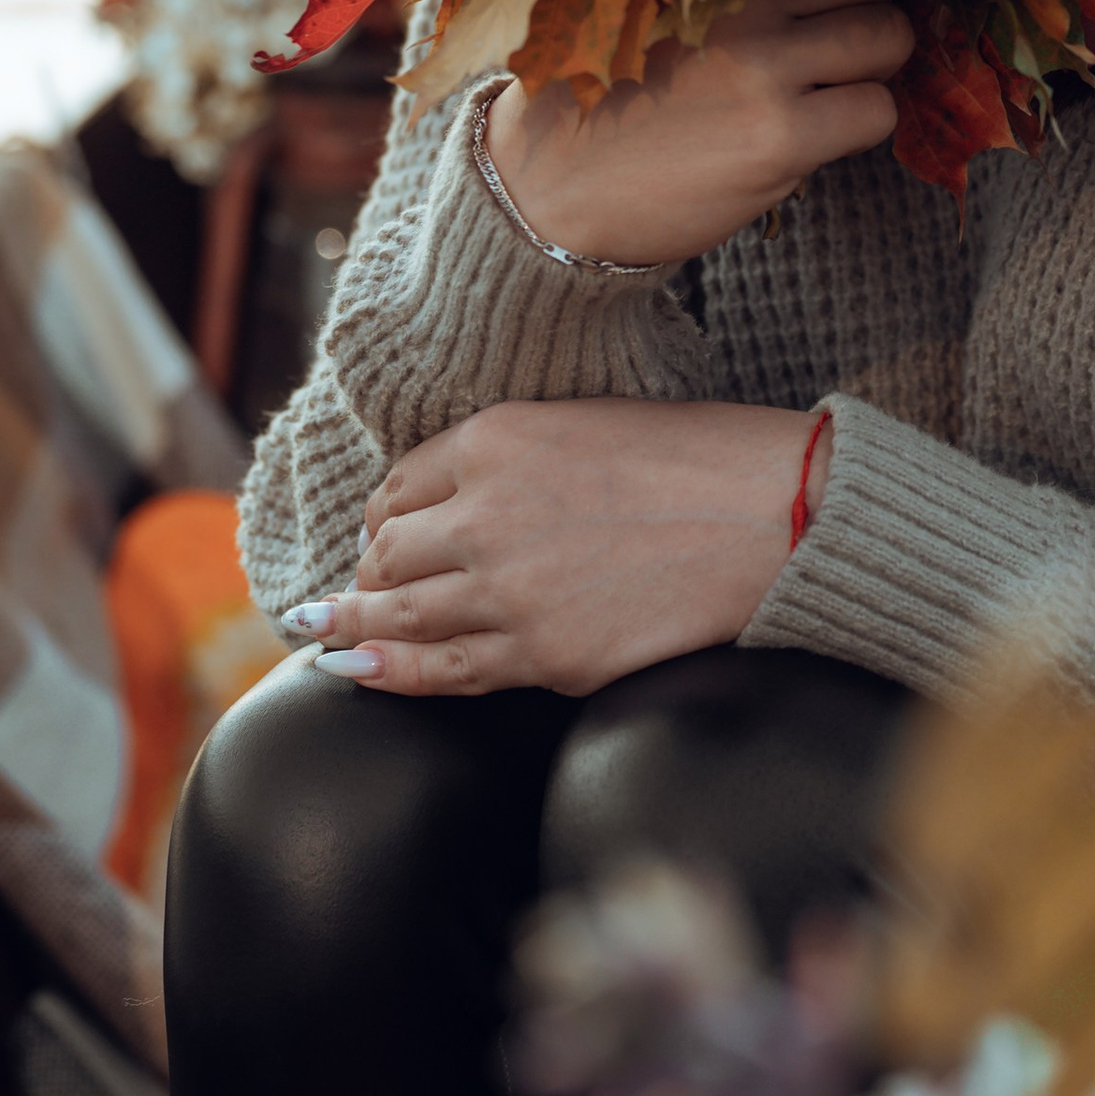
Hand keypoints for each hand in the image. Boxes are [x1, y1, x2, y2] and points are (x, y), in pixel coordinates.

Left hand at [287, 396, 833, 696]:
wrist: (770, 515)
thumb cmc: (690, 459)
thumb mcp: (580, 422)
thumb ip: (503, 460)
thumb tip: (440, 504)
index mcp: (493, 440)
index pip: (397, 488)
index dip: (382, 519)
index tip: (381, 537)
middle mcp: (484, 513)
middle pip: (384, 556)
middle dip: (364, 577)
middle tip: (353, 592)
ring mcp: (508, 592)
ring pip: (395, 618)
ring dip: (352, 628)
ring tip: (324, 634)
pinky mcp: (542, 654)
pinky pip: (441, 672)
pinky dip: (387, 673)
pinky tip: (355, 671)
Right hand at [483, 0, 911, 269]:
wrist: (548, 187)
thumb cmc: (601, 92)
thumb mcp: (644, 0)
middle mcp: (746, 0)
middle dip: (876, 6)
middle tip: (850, 39)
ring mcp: (767, 68)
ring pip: (888, 39)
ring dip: (876, 67)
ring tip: (838, 87)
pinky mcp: (780, 136)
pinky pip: (875, 112)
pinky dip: (861, 124)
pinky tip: (817, 135)